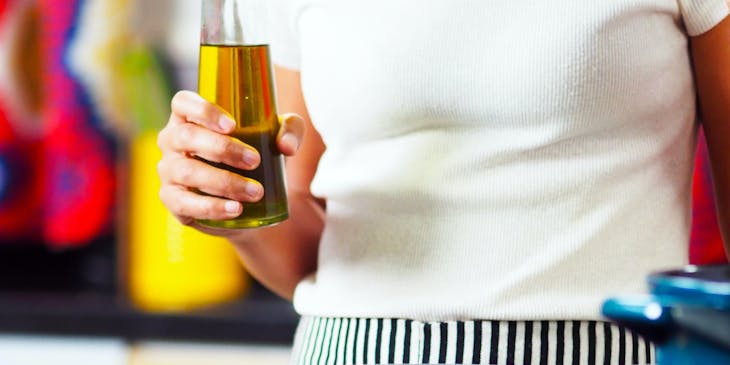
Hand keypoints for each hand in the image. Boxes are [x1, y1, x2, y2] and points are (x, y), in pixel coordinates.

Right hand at [156, 90, 304, 233]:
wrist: (249, 200)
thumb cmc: (256, 155)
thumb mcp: (277, 137)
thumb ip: (289, 130)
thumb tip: (286, 146)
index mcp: (190, 118)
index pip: (183, 103)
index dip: (203, 110)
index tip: (232, 125)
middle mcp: (172, 140)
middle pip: (186, 136)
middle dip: (222, 148)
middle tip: (255, 160)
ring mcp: (168, 170)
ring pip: (187, 171)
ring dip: (224, 181)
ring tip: (255, 191)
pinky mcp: (173, 200)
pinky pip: (185, 203)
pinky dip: (211, 207)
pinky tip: (235, 209)